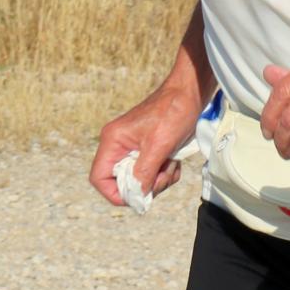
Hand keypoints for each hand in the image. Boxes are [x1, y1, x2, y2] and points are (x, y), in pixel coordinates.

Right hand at [89, 79, 200, 207]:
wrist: (190, 92)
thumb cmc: (174, 111)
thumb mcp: (159, 146)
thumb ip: (144, 172)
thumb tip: (137, 196)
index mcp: (113, 141)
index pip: (99, 178)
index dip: (116, 193)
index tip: (139, 196)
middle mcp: (118, 145)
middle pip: (121, 182)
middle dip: (145, 185)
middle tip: (163, 175)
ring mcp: (132, 147)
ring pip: (139, 179)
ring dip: (158, 179)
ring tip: (172, 164)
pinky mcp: (146, 149)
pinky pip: (150, 172)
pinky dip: (164, 173)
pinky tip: (174, 161)